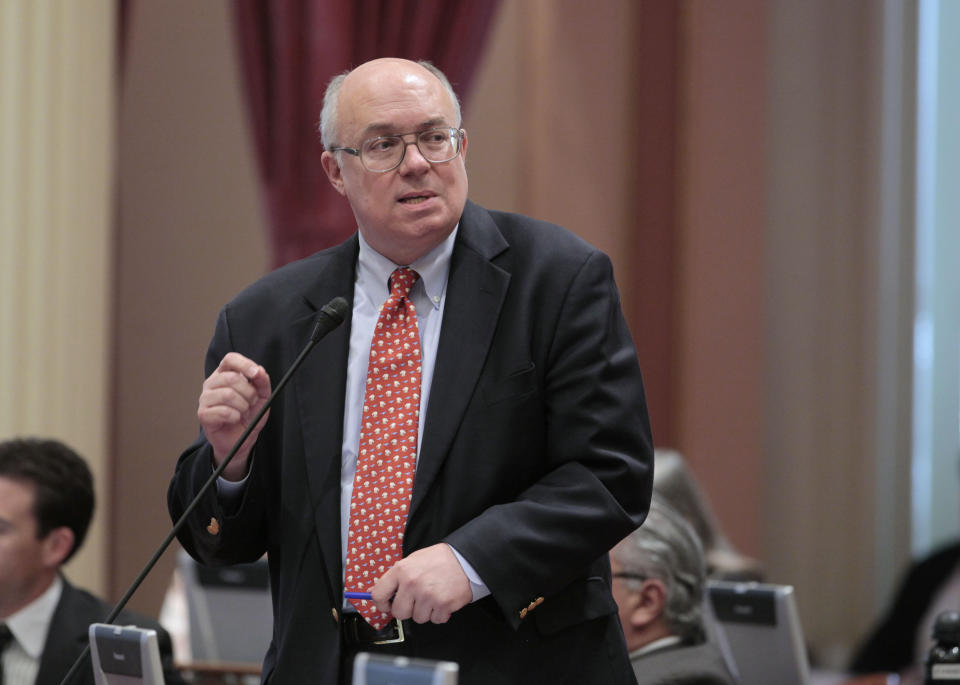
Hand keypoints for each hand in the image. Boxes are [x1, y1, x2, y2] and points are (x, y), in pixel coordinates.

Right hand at [197, 352, 271, 479]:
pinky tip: (235, 419)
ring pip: (227, 394)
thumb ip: (262, 382)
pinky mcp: (203, 414)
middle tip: (252, 402)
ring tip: (244, 412)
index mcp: (225, 374)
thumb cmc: (249, 415)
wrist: (242, 439)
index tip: (256, 373)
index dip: (244, 364)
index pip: (230, 359)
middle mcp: (212, 383)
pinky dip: (235, 416)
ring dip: (243, 406)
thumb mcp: (262, 397)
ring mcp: (205, 398)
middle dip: (249, 392)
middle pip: (231, 378)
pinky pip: (223, 411)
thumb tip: (260, 371)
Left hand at [371, 544, 471, 623]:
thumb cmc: (439, 560)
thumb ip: (399, 577)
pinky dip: (440, 613)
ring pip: (418, 618)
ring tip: (433, 596)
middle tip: (416, 601)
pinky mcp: (442, 605)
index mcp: (401, 570)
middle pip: (399, 613)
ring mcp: (427, 595)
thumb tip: (385, 595)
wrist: (465, 559)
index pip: (378, 594)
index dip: (382, 604)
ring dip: (426, 611)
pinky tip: (442, 600)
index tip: (387, 606)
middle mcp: (412, 583)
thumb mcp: (413, 560)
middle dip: (407, 610)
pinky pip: (435, 620)